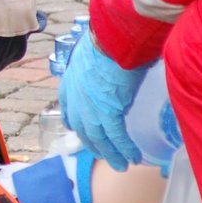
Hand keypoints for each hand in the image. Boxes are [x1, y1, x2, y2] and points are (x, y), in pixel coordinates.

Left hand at [57, 34, 146, 170]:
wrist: (113, 38)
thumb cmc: (109, 37)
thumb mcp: (94, 50)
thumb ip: (98, 61)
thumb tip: (113, 58)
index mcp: (71, 82)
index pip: (68, 108)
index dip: (74, 121)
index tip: (76, 129)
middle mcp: (76, 98)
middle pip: (83, 128)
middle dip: (93, 144)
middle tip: (102, 154)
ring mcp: (91, 108)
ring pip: (100, 138)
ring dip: (111, 154)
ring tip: (120, 165)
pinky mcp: (108, 113)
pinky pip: (117, 138)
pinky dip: (125, 149)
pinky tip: (133, 157)